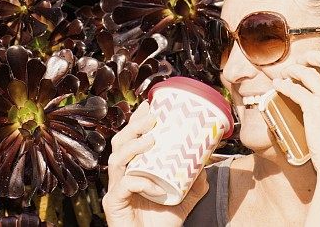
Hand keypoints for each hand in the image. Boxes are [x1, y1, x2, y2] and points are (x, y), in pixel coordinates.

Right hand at [102, 101, 209, 226]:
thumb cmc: (162, 223)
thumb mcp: (184, 198)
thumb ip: (194, 181)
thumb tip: (206, 162)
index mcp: (133, 170)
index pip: (130, 140)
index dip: (137, 121)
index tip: (150, 105)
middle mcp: (121, 177)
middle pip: (119, 143)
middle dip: (134, 127)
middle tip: (153, 116)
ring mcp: (115, 190)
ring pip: (116, 160)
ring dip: (133, 146)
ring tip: (152, 138)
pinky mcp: (113, 204)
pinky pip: (124, 186)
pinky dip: (141, 182)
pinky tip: (156, 186)